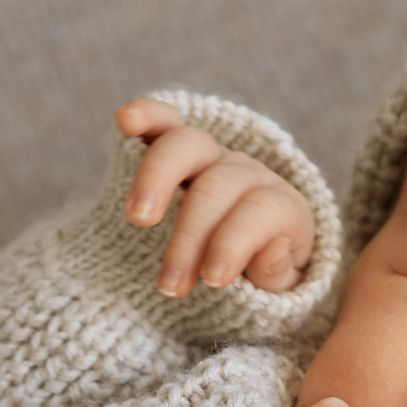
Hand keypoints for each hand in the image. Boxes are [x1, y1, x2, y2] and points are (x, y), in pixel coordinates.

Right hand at [115, 98, 314, 296]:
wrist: (242, 260)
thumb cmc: (259, 279)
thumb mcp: (280, 290)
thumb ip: (278, 275)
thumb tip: (273, 247)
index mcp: (280, 206)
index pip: (260, 211)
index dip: (235, 243)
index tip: (211, 281)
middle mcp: (246, 173)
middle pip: (216, 186)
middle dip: (190, 236)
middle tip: (169, 285)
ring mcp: (211, 156)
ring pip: (186, 144)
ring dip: (157, 178)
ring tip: (138, 219)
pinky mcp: (177, 148)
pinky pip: (162, 123)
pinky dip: (146, 116)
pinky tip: (126, 120)